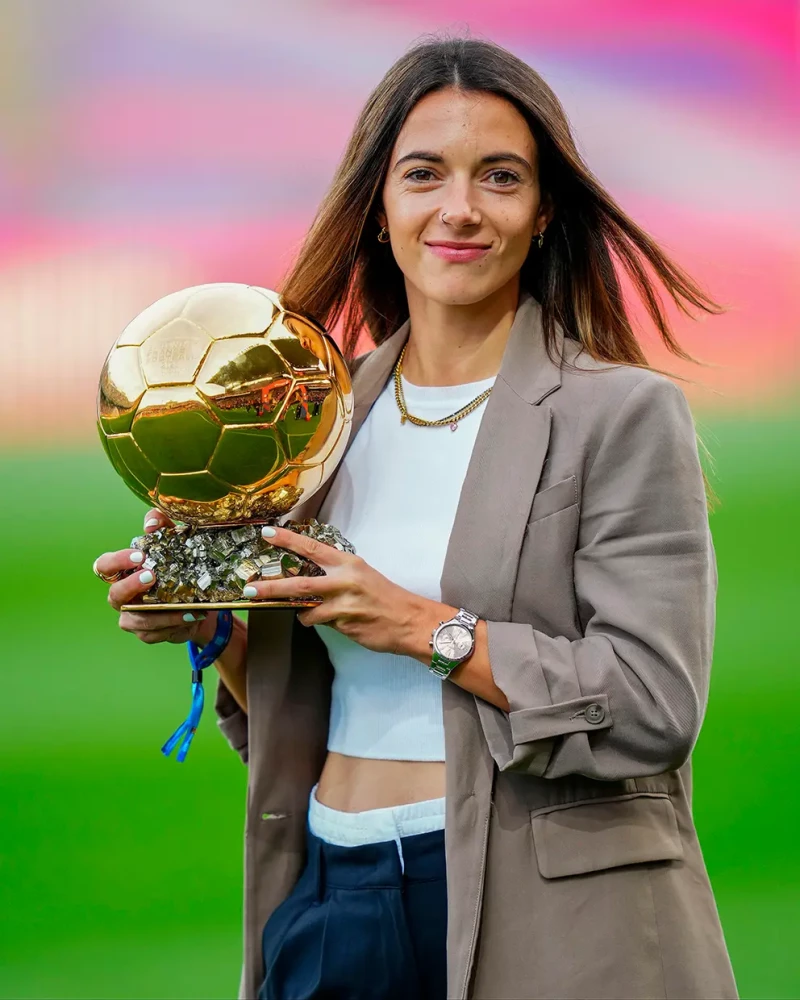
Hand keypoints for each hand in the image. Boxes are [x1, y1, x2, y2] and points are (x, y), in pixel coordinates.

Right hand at [95, 508, 217, 645]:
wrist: (196, 601)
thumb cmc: (176, 567)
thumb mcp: (172, 542)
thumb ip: (161, 525)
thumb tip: (152, 521)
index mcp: (123, 573)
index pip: (104, 566)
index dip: (116, 561)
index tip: (139, 556)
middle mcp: (122, 597)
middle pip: (114, 595)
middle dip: (132, 586)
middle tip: (152, 577)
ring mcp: (132, 618)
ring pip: (138, 620)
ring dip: (162, 614)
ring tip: (186, 607)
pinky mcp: (147, 634)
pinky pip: (156, 634)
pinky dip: (174, 626)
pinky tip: (192, 616)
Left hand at [242, 525, 445, 656]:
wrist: (409, 620)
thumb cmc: (385, 596)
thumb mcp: (361, 575)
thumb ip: (335, 574)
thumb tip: (307, 579)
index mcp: (348, 563)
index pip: (312, 548)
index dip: (288, 540)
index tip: (266, 533)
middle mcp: (344, 581)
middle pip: (299, 584)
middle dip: (270, 588)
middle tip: (249, 589)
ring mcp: (344, 604)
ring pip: (306, 610)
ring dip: (302, 613)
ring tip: (308, 613)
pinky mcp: (344, 625)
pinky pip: (321, 623)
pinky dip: (320, 622)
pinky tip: (336, 621)